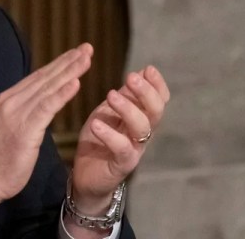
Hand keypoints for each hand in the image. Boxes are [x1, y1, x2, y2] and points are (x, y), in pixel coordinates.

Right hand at [0, 44, 92, 225]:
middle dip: (68, 61)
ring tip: (86, 59)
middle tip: (87, 48)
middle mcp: (11, 101)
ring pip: (48, 88)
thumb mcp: (11, 128)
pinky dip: (62, 93)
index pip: (38, 78)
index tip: (76, 54)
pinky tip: (76, 83)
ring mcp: (16, 113)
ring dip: (69, 71)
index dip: (59, 64)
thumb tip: (40, 105)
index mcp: (9, 100)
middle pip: (45, 77)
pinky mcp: (24, 128)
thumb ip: (25, 114)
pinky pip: (46, 107)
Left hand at [70, 64, 169, 213]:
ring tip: (111, 94)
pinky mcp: (122, 165)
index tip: (149, 69)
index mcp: (141, 118)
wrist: (86, 175)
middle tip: (131, 77)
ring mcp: (135, 150)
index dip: (158, 85)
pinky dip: (110, 135)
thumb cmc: (99, 140)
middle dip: (146, 93)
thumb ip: (124, 97)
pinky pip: (122, 149)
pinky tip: (96, 124)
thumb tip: (139, 73)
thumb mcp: (109, 113)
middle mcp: (142, 133)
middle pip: (156, 112)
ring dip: (128, 109)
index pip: (159, 100)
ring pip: (142, 128)